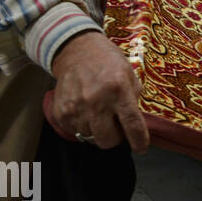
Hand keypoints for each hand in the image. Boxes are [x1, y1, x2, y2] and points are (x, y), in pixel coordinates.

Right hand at [50, 31, 147, 151]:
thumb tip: (135, 126)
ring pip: (90, 138)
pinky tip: (85, 111)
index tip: (141, 149)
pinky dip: (82, 126)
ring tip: (99, 114)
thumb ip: (134, 100)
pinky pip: (74, 132)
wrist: (76, 51)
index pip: (132, 125)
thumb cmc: (108, 63)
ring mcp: (75, 108)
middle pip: (108, 140)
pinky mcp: (60, 112)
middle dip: (115, 138)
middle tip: (116, 126)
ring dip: (98, 131)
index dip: (139, 141)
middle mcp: (96, 101)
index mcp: (118, 91)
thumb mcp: (130, 76)